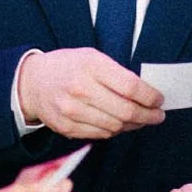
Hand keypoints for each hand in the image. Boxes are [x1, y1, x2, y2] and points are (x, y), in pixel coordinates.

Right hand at [17, 48, 164, 139]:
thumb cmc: (68, 67)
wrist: (32, 82)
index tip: (159, 99)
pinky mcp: (67, 128)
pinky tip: (121, 124)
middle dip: (148, 115)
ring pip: (115, 126)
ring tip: (142, 120)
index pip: (130, 86)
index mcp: (90, 66)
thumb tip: (146, 93)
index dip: (150, 96)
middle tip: (158, 115)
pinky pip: (101, 134)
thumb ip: (117, 73)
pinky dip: (116, 131)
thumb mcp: (92, 57)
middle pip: (126, 110)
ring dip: (134, 125)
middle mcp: (80, 89)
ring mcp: (72, 111)